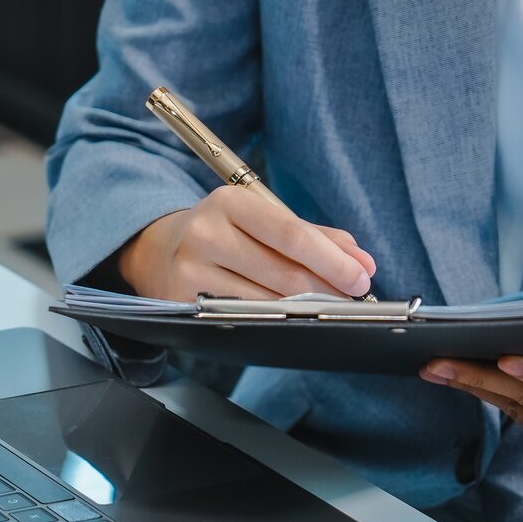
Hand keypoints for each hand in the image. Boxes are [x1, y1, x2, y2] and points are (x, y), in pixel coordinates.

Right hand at [115, 185, 376, 300]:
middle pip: (283, 271)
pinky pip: (243, 316)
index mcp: (230, 202)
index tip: (362, 278)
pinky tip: (288, 316)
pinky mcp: (183, 300)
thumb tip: (363, 263)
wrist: (159, 250)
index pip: (292, 234)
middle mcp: (206, 232)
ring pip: (266, 300)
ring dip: (304, 307)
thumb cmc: (224, 234)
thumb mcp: (264, 221)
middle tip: (351, 297)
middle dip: (327, 288)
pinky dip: (274, 319)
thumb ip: (316, 237)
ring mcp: (191, 269)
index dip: (333, 260)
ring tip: (324, 306)